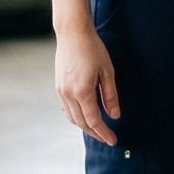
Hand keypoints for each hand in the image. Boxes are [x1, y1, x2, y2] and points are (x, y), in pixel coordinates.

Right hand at [55, 24, 121, 144]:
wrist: (72, 33)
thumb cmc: (93, 49)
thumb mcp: (107, 72)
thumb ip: (110, 96)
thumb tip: (114, 116)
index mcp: (82, 91)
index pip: (94, 121)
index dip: (104, 133)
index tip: (113, 140)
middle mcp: (68, 94)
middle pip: (82, 123)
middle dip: (95, 133)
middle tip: (108, 138)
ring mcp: (61, 91)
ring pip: (72, 118)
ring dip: (85, 126)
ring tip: (98, 130)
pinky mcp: (58, 87)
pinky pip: (67, 109)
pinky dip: (76, 116)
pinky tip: (85, 116)